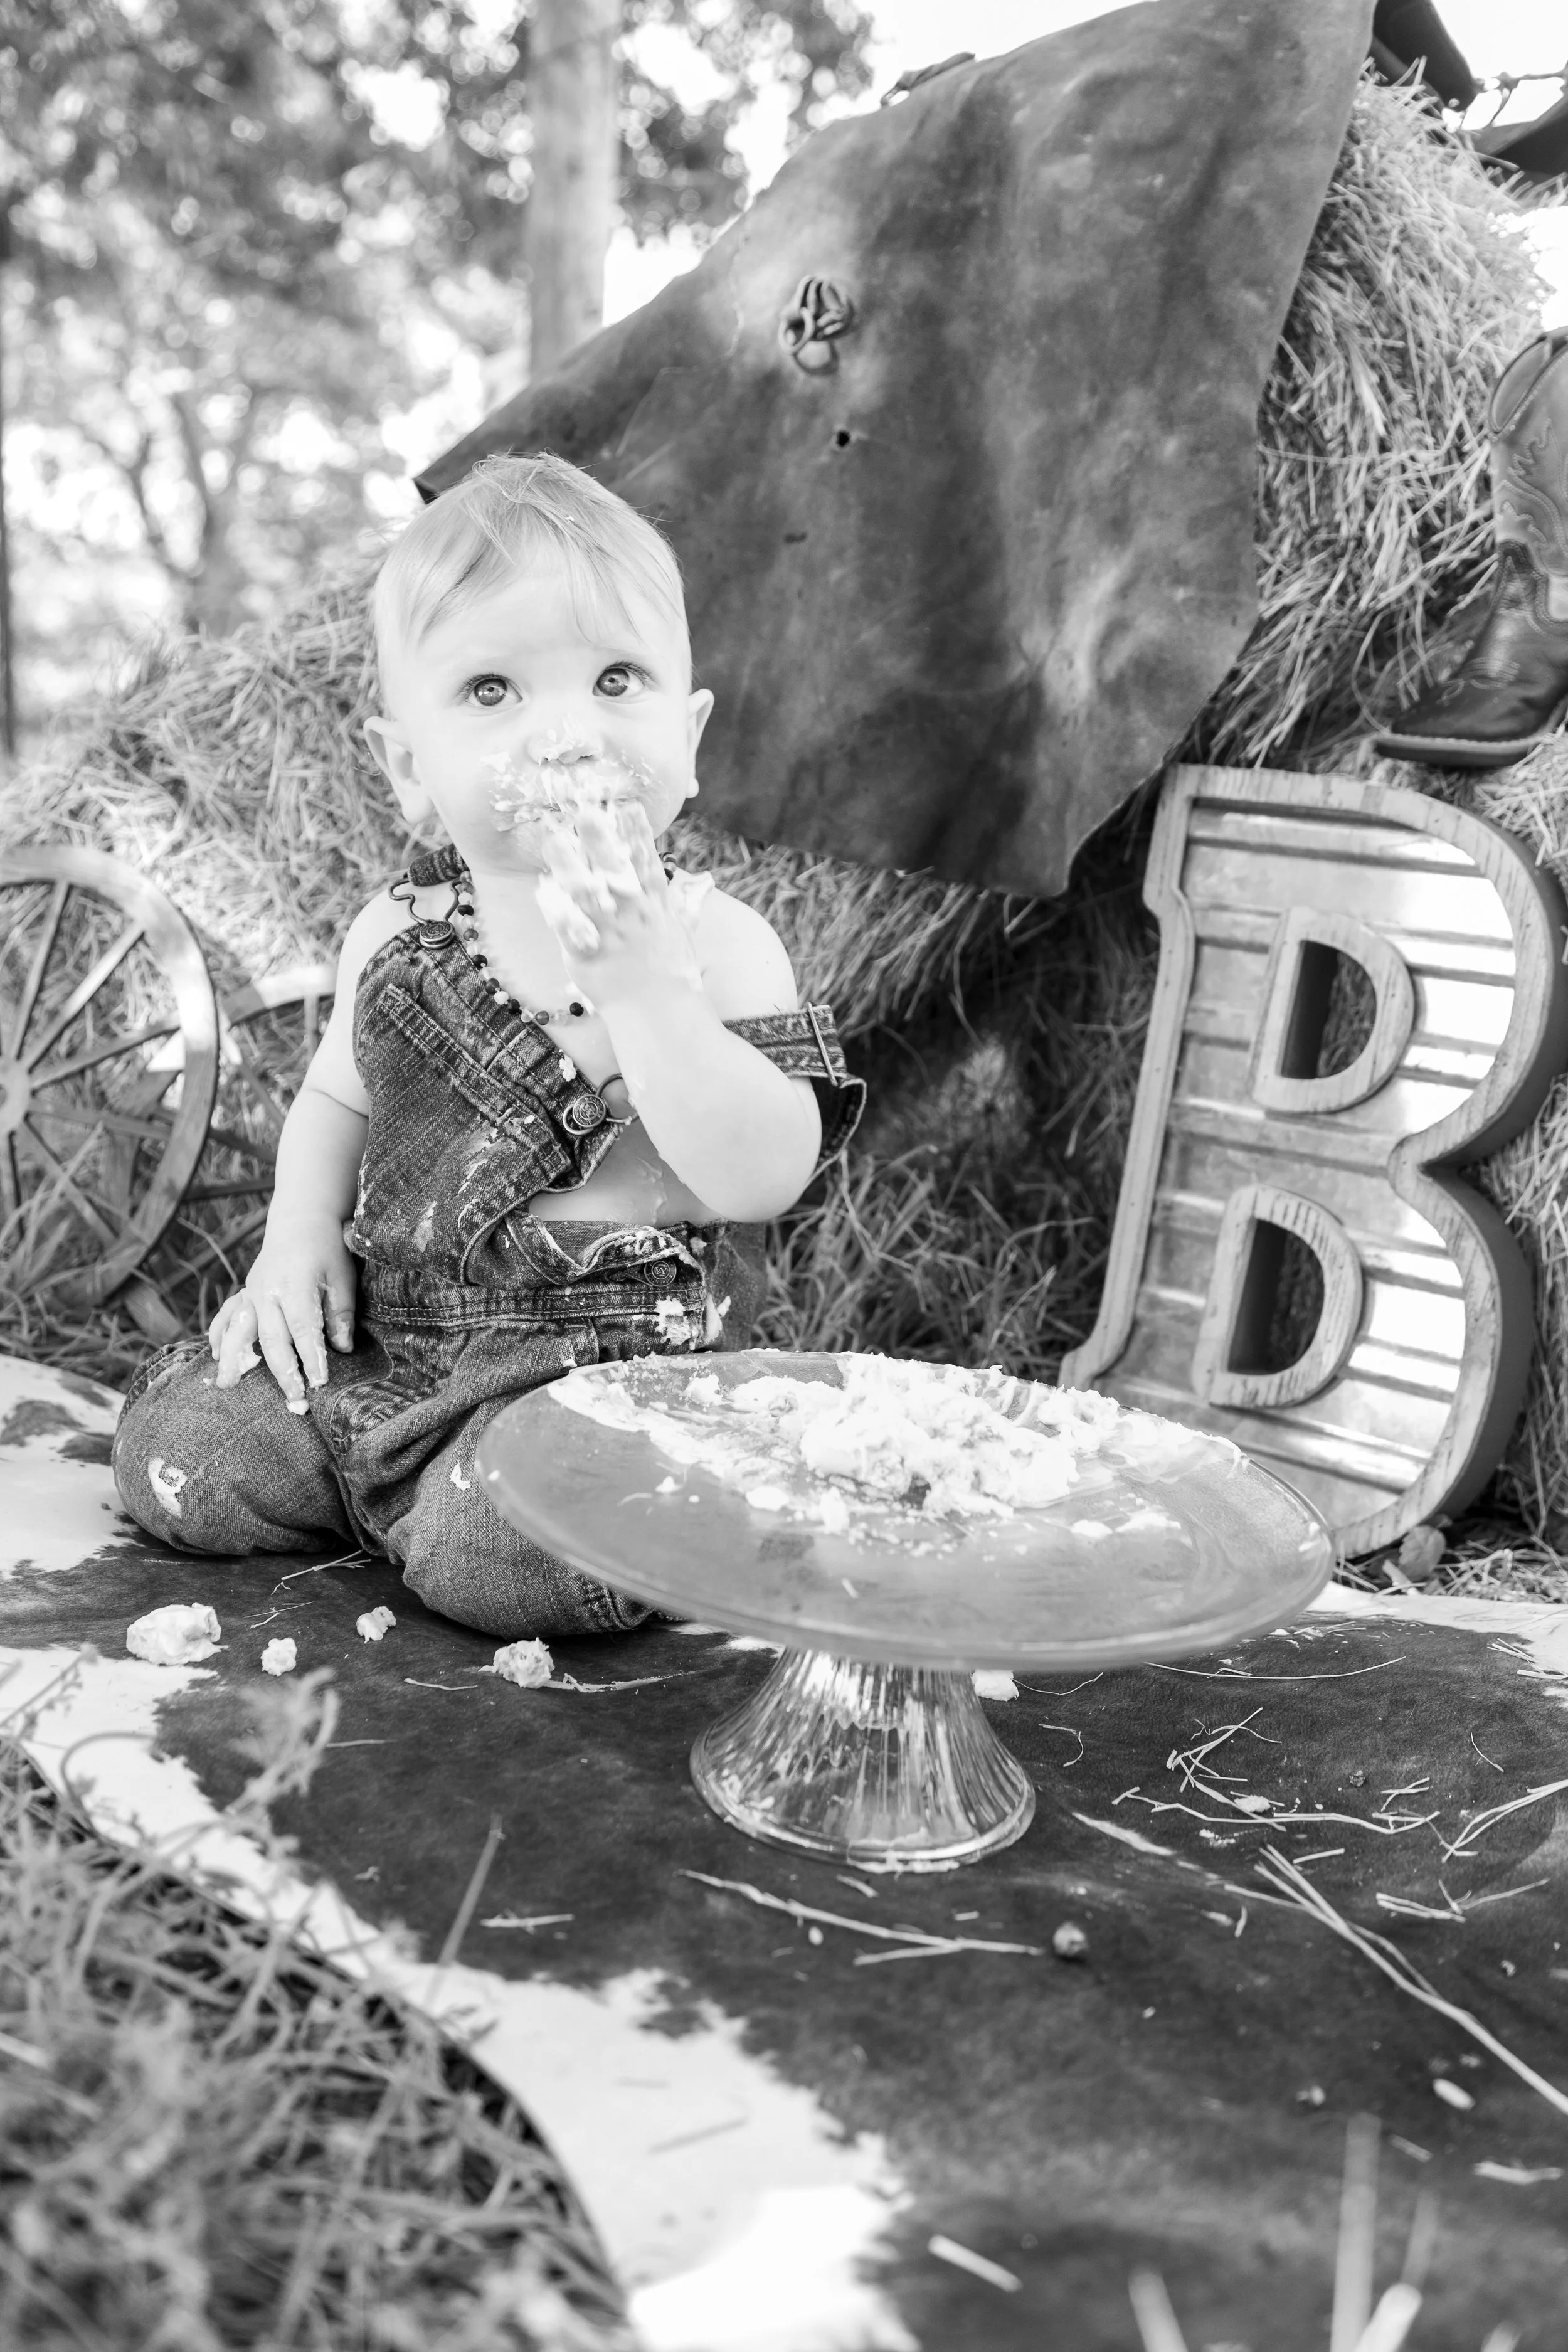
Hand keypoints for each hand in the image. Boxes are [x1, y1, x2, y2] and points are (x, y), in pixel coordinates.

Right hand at [210, 1216, 357, 1403]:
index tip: (319, 1382)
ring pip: (240, 1331)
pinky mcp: (245, 1293)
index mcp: (296, 1286)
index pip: (303, 1328)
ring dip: (235, 1359)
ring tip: (228, 1385)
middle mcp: (268, 1291)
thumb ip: (341, 1313)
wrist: (300, 1221)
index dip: (311, 1357)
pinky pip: (226, 1316)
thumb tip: (343, 1347)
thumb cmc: (326, 1249)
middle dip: (282, 1372)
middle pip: (272, 1338)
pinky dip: (218, 1336)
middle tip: (293, 1399)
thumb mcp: (342, 1276)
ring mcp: (251, 1292)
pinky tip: (216, 1356)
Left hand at [535, 802, 701, 1002]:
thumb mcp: (682, 933)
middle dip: (600, 837)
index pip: (647, 860)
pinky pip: (569, 931)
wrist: (661, 1015)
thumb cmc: (672, 973)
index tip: (625, 802)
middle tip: (584, 808)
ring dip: (568, 863)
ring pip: (586, 892)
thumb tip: (704, 883)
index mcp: (657, 905)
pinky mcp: (588, 957)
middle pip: (615, 868)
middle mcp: (634, 914)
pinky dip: (556, 911)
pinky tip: (543, 890)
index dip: (636, 830)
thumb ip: (685, 903)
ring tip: (552, 837)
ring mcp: (612, 935)